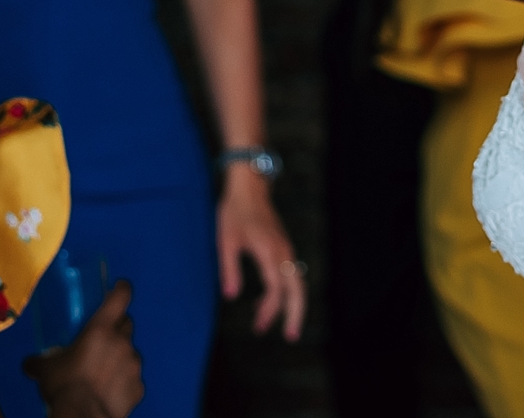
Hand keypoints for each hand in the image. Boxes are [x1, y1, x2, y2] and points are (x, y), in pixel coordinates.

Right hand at [23, 279, 144, 417]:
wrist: (84, 415)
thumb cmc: (64, 385)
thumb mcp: (46, 371)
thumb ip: (39, 362)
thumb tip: (28, 363)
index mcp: (102, 329)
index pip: (120, 298)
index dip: (122, 289)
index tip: (120, 286)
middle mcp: (122, 342)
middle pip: (126, 325)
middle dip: (117, 328)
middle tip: (102, 340)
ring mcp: (135, 364)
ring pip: (131, 353)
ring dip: (120, 357)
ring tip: (102, 372)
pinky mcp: (140, 387)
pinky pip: (133, 379)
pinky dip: (124, 382)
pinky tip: (109, 391)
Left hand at [217, 168, 305, 340]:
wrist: (249, 185)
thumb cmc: (234, 212)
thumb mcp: (225, 241)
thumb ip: (229, 269)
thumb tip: (230, 297)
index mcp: (269, 251)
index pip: (276, 287)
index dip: (270, 309)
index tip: (259, 325)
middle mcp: (283, 251)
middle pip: (298, 288)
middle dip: (296, 314)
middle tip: (291, 337)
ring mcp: (285, 249)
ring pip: (296, 282)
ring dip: (288, 305)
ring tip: (271, 326)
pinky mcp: (283, 247)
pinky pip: (289, 275)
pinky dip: (284, 292)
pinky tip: (266, 302)